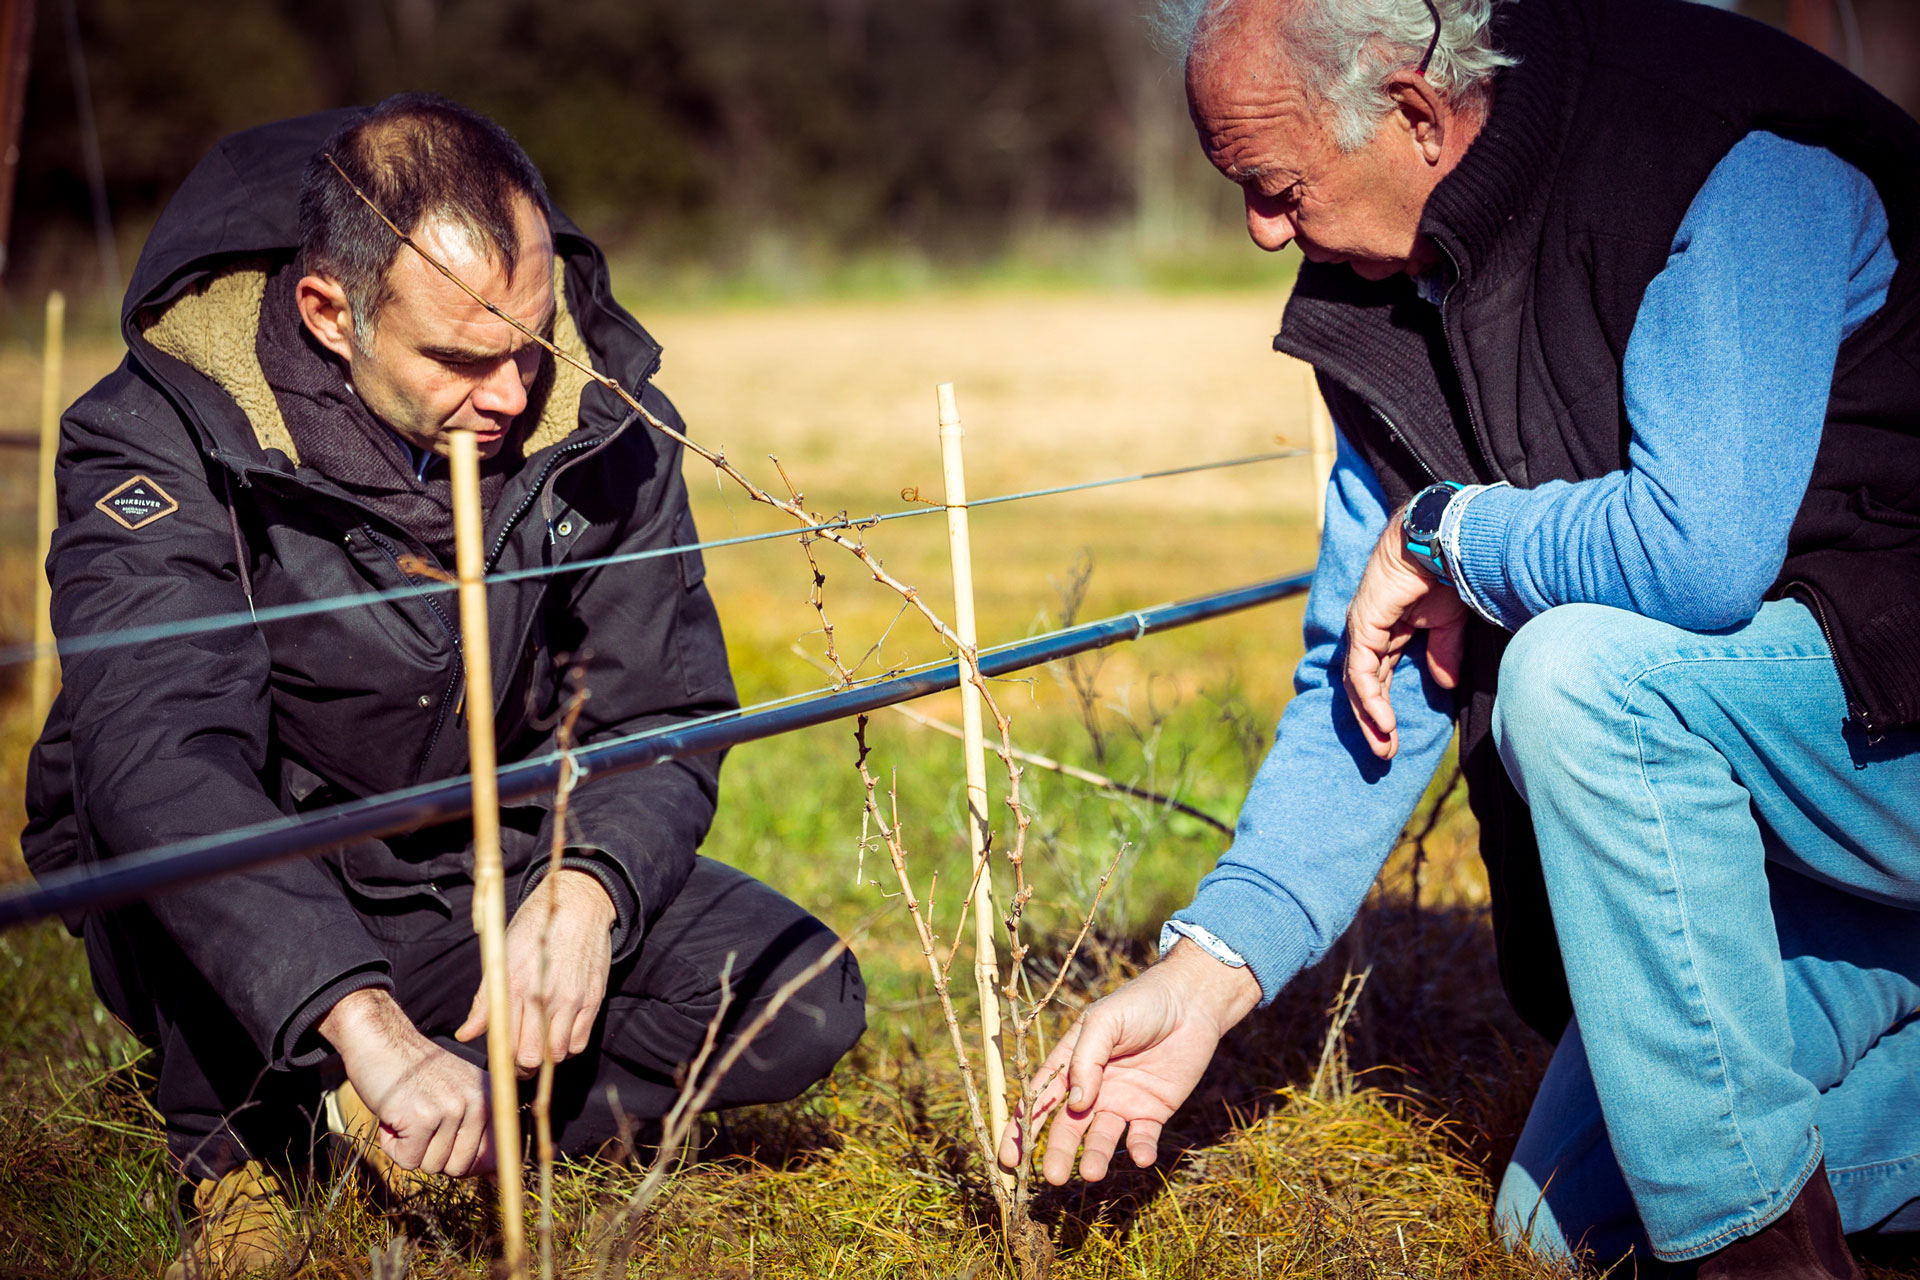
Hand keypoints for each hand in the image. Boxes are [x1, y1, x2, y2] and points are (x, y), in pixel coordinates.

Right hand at [320, 988, 493, 1175]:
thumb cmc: (414, 1073)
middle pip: (460, 1167)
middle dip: (433, 1154)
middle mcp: (478, 1102)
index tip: (444, 1142)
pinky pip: (408, 1160)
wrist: (380, 1039)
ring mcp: (451, 1109)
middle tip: (419, 1123)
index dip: (463, 1161)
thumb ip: (476, 1131)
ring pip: (432, 1166)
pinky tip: (393, 1115)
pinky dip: (393, 1145)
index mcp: (490, 1097)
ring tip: (406, 1113)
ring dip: (410, 1147)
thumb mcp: (454, 1095)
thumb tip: (496, 1176)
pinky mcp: (422, 1118)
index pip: (492, 1156)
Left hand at [456, 868, 614, 1077]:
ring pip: (556, 1055)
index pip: (505, 1044)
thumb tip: (465, 1034)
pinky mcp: (593, 999)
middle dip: (522, 1067)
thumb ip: (484, 1000)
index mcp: (515, 985)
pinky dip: (567, 1049)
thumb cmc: (534, 928)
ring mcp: (571, 999)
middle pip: (531, 1058)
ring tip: (539, 1050)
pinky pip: (579, 1042)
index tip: (500, 1063)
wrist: (578, 904)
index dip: (501, 1062)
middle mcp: (543, 996)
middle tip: (519, 1062)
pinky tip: (558, 1039)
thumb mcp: (502, 957)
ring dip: (546, 1060)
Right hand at [1000, 939, 1261, 1183]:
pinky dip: (1140, 1150)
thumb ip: (1086, 1059)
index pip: (1040, 1098)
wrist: (1190, 1002)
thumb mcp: (1105, 1021)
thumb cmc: (1141, 1003)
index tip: (1009, 1157)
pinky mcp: (1152, 1111)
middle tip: (1053, 1177)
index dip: (1023, 1127)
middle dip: (1059, 1151)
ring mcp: (1122, 1101)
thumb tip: (1076, 1104)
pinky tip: (1142, 1157)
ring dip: (1097, 1156)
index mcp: (1071, 1062)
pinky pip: (1142, 1138)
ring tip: (1092, 1173)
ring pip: (1103, 1138)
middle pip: (1069, 1126)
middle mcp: (1093, 1088)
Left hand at [1343, 507, 1467, 760]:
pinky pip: (1361, 670)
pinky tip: (1383, 721)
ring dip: (1370, 717)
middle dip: (1373, 720)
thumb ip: (1443, 654)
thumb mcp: (1449, 623)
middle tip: (1384, 753)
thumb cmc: (1448, 571)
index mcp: (1390, 629)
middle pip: (1364, 684)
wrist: (1446, 538)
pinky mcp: (1364, 624)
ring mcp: (1363, 626)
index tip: (1396, 739)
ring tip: (1384, 746)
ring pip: (1358, 682)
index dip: (1386, 707)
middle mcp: (1371, 630)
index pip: (1381, 675)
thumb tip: (1444, 684)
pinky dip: (1371, 698)